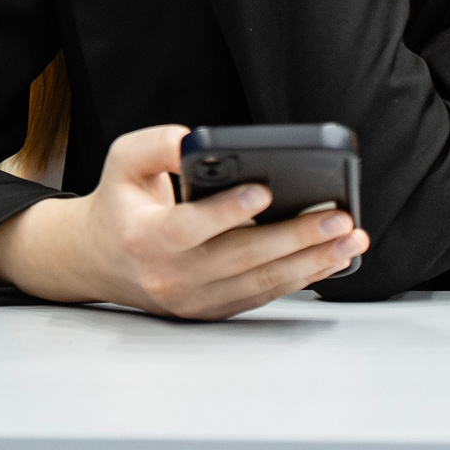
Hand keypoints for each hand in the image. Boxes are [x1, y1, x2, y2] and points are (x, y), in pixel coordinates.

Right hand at [0, 126, 367, 318]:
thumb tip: (200, 139)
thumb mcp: (124, 160)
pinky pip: (263, 296)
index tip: (264, 191)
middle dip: (296, 237)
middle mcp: (170, 276)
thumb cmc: (120, 202)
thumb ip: (158, 144)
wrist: (101, 259)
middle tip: (338, 218)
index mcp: (143, 237)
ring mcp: (194, 300)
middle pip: (240, 259)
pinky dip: (300, 279)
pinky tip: (329, 260)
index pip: (188, 227)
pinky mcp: (213, 310)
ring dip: (311, 263)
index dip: (226, 211)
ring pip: (260, 283)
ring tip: (348, 240)